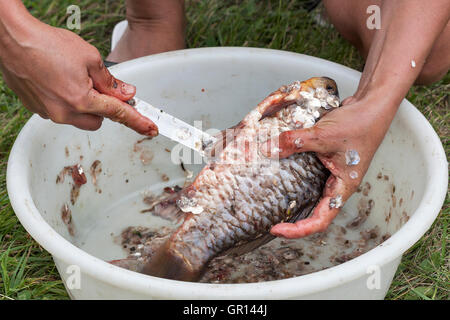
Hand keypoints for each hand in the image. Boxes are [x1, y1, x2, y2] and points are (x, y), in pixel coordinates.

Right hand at [0, 18, 157, 135]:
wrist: (12, 39)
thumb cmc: (47, 44)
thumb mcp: (90, 57)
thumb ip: (111, 81)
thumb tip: (127, 93)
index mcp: (81, 100)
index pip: (118, 114)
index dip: (137, 121)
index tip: (150, 129)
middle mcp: (64, 112)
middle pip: (98, 122)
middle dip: (104, 109)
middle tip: (98, 87)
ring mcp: (49, 113)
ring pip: (80, 119)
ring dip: (85, 106)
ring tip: (74, 80)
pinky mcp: (37, 110)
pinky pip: (61, 113)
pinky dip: (67, 103)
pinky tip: (60, 83)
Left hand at [262, 96, 390, 237]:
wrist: (371, 106)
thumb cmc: (360, 124)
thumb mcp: (323, 135)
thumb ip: (295, 142)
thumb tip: (268, 149)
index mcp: (342, 188)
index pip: (320, 220)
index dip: (299, 230)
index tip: (277, 230)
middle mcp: (336, 185)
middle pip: (314, 213)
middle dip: (292, 220)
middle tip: (270, 222)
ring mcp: (331, 173)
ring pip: (310, 195)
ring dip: (293, 200)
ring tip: (271, 202)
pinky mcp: (325, 160)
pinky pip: (308, 175)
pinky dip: (293, 175)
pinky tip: (278, 170)